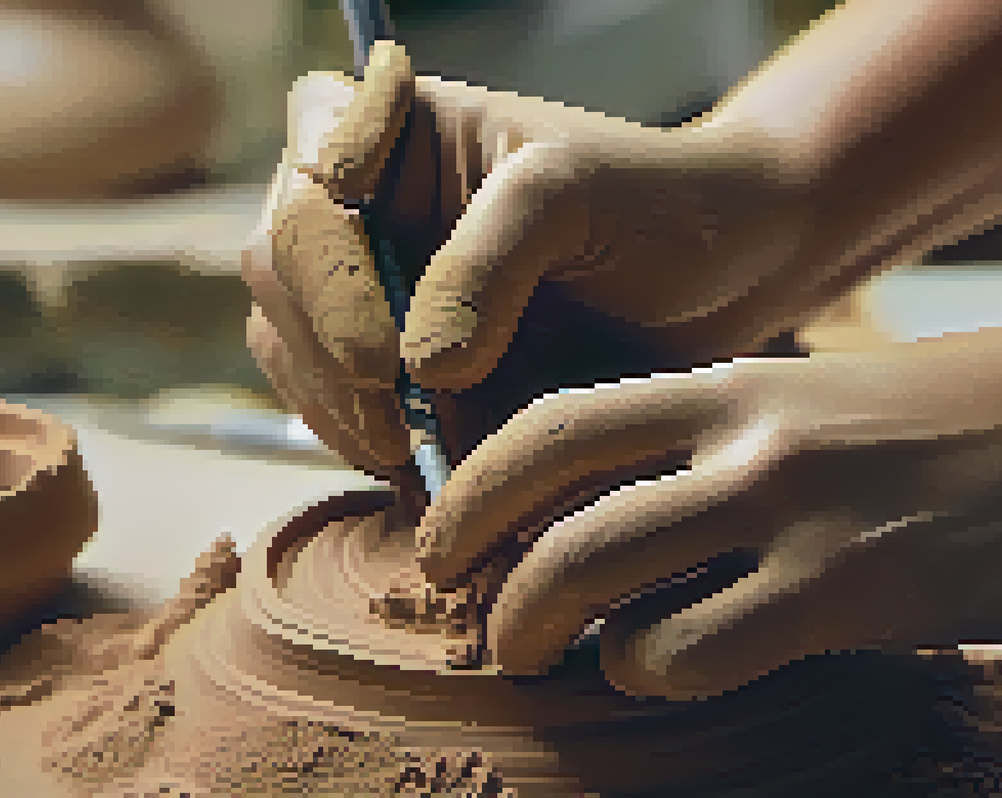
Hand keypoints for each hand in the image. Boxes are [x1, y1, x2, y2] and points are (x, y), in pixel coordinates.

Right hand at [243, 42, 819, 472]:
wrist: (721, 277)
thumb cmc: (658, 206)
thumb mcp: (576, 197)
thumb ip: (489, 258)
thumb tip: (412, 364)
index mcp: (394, 127)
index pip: (310, 166)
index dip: (323, 250)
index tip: (378, 334)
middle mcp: (361, 203)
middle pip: (280, 269)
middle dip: (330, 349)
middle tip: (399, 420)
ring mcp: (365, 287)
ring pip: (290, 349)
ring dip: (341, 410)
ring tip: (419, 454)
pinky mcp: (386, 366)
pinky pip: (332, 409)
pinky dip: (366, 447)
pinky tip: (424, 475)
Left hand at [416, 336, 1001, 699]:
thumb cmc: (952, 421)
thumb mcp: (813, 404)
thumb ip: (715, 449)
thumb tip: (614, 521)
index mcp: (728, 385)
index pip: (553, 427)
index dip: (474, 491)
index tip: (447, 543)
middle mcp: (741, 438)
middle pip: (552, 510)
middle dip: (491, 584)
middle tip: (487, 628)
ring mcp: (790, 512)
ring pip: (600, 579)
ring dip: (556, 638)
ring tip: (566, 661)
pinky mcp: (844, 591)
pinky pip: (691, 650)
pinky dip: (651, 673)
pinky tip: (671, 669)